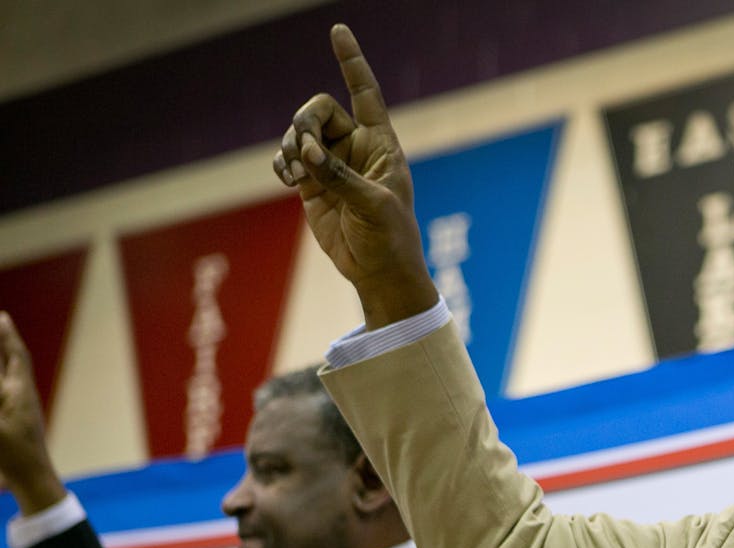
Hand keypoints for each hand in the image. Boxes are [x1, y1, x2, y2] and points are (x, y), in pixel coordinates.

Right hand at [0, 312, 65, 514]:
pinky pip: (8, 391)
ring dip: (3, 358)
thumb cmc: (16, 456)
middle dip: (4, 342)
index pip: (15, 357)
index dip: (7, 337)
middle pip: (13, 361)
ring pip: (10, 376)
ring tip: (1, 342)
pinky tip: (4, 378)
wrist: (33, 481)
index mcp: (20, 393)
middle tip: (2, 322)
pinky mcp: (18, 420)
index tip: (3, 317)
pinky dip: (4, 379)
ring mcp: (21, 408)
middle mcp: (23, 396)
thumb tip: (1, 385)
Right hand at [273, 24, 437, 328]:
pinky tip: (290, 179)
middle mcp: (355, 148)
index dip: (352, 62)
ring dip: (292, 144)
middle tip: (305, 146)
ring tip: (298, 170)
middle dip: (305, 120)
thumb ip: (339, 177)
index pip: (365, 93)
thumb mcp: (373, 205)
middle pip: (319, 109)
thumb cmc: (390, 237)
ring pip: (300, 133)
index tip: (338, 31)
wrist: (377, 270)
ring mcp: (331, 165)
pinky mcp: (312, 184)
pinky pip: (288, 159)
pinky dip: (283, 163)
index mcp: (381, 145)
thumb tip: (307, 152)